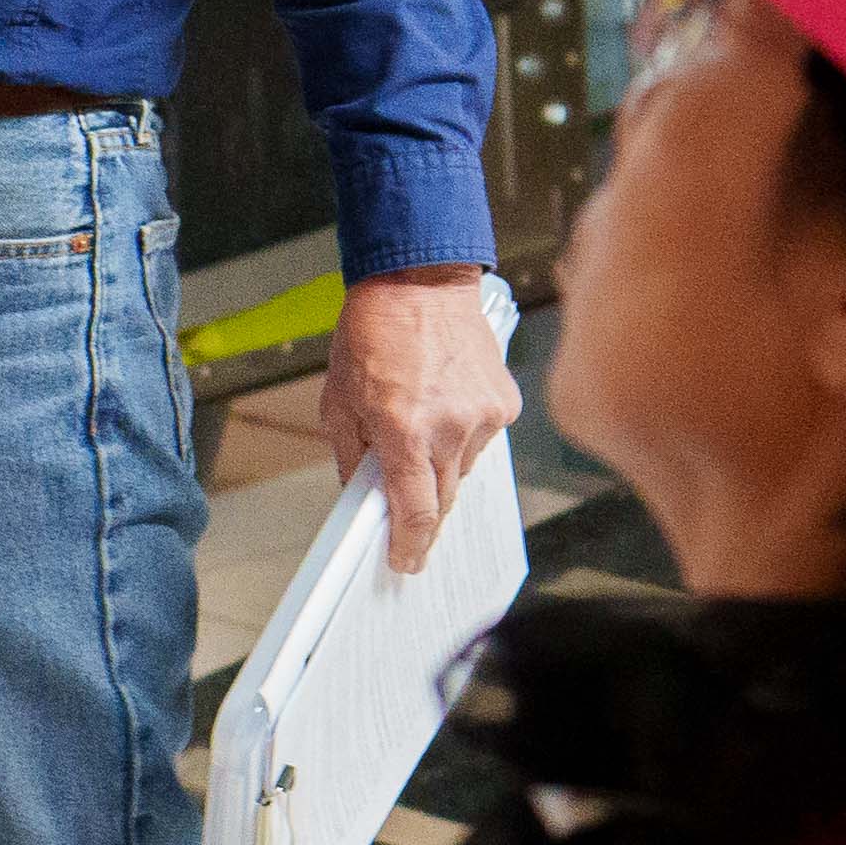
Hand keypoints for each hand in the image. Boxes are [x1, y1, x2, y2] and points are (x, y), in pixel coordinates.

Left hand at [329, 266, 515, 560]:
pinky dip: (462, 436)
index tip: (406, 563)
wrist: (419, 281)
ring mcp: (484, 416)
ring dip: (442, 466)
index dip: (411, 545)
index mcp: (404, 430)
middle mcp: (450, 428)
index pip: (416, 512)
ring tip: (419, 430)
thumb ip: (352, 455)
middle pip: (444, 499)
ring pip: (464, 469)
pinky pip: (483, 440)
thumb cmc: (372, 334)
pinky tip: (443, 406)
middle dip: (424, 512)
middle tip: (408, 520)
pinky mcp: (505, 402)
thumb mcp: (340, 400)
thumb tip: (363, 497)